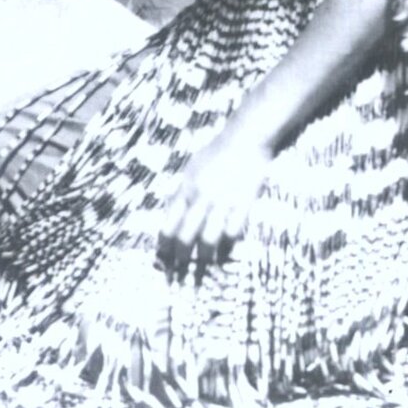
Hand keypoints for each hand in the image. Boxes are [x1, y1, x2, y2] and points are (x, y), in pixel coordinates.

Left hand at [154, 134, 274, 279]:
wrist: (244, 138)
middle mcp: (201, 197)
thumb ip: (182, 191)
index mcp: (185, 188)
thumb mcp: (191, 169)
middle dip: (182, 257)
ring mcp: (222, 202)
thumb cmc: (216, 152)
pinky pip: (233, 233)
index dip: (165, 244)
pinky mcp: (244, 204)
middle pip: (186, 236)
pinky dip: (228, 246)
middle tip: (181, 269)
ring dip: (205, 257)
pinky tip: (226, 253)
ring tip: (204, 266)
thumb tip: (171, 213)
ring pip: (209, 240)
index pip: (168, 223)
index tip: (163, 257)